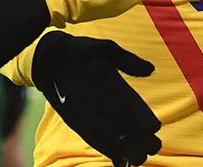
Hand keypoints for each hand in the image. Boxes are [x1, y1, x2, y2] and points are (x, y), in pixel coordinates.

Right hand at [33, 31, 160, 166]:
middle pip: (119, 120)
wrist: (47, 60)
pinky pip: (91, 138)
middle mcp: (93, 96)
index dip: (141, 116)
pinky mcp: (73, 120)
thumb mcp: (105, 47)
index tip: (155, 128)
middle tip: (155, 147)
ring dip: (124, 149)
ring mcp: (82, 110)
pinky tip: (120, 160)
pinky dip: (106, 150)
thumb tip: (151, 70)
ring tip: (141, 159)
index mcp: (104, 77)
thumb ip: (128, 60)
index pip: (127, 100)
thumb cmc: (82, 53)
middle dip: (138, 137)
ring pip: (105, 133)